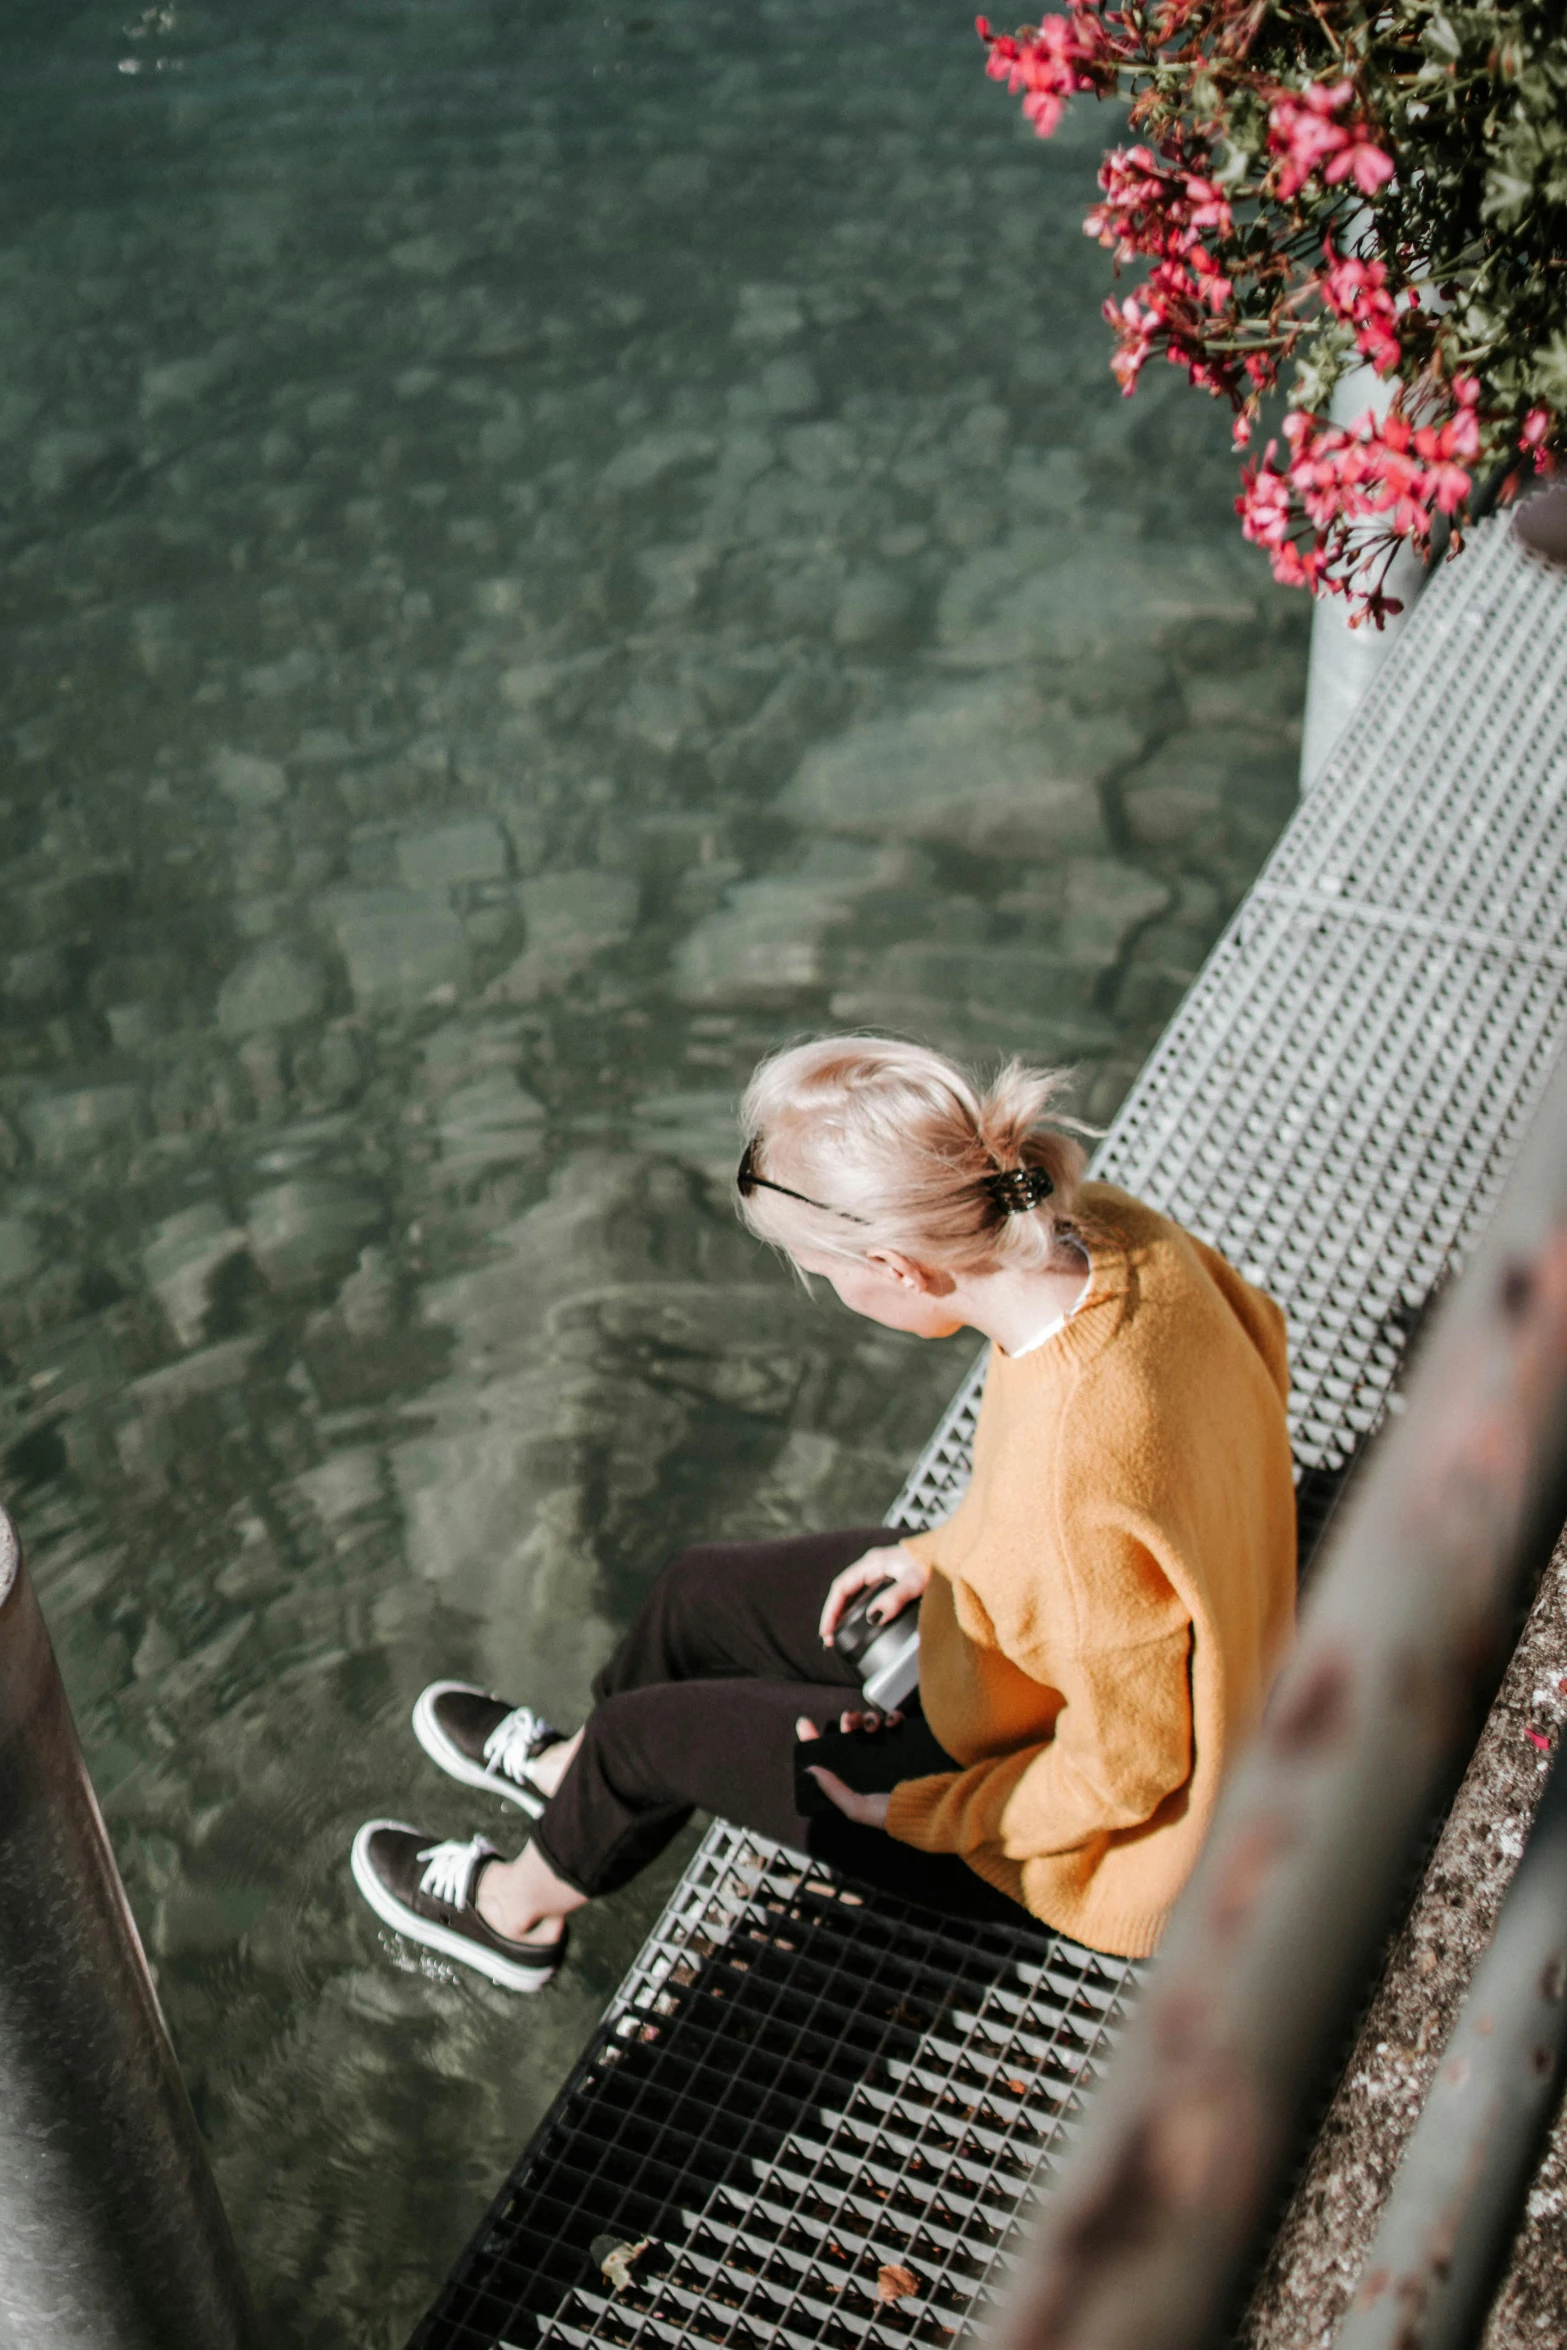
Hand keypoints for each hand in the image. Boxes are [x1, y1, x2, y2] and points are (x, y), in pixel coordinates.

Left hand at [794, 1708, 902, 1829]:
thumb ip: (834, 1791)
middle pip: (852, 1735)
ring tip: (873, 1724)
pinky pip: (897, 1723)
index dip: (815, 1740)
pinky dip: (893, 1717)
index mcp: (855, 1781)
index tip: (806, 1723)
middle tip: (850, 1719)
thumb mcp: (859, 1808)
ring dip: (869, 1718)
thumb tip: (811, 1769)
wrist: (935, 1807)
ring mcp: (889, 1753)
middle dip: (848, 1722)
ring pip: (872, 1726)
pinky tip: (893, 1722)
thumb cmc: (896, 1814)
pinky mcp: (908, 1743)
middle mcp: (869, 1765)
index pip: (829, 1757)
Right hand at [818, 1541, 929, 1649]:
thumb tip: (875, 1617)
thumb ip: (895, 1598)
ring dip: (847, 1614)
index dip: (831, 1610)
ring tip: (842, 1636)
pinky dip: (862, 1612)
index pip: (841, 1587)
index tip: (827, 1632)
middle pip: (846, 1592)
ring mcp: (885, 1574)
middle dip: (835, 1615)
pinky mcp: (895, 1582)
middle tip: (831, 1640)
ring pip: (857, 1595)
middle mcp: (876, 1567)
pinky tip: (865, 1625)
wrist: (957, 1552)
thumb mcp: (915, 1582)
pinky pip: (870, 1597)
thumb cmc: (937, 1561)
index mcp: (874, 1563)